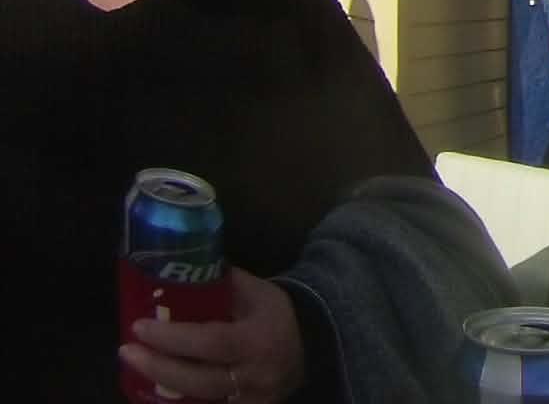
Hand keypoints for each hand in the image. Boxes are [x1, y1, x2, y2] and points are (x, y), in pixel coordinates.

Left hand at [122, 267, 305, 402]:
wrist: (311, 347)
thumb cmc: (277, 315)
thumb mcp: (259, 292)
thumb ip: (223, 284)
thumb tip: (183, 269)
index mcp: (259, 339)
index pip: (211, 342)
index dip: (173, 338)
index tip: (139, 326)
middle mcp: (254, 375)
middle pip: (198, 380)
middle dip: (157, 367)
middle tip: (126, 351)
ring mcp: (248, 401)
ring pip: (197, 402)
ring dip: (160, 387)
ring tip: (135, 368)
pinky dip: (177, 401)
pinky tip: (155, 388)